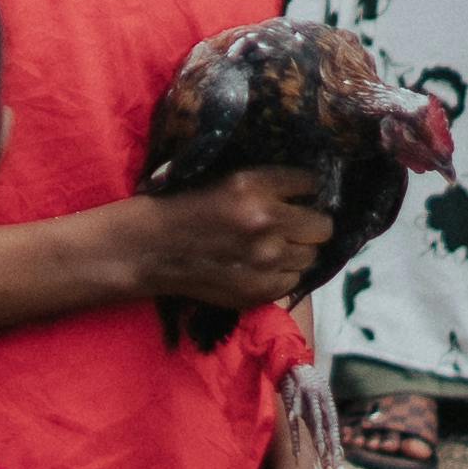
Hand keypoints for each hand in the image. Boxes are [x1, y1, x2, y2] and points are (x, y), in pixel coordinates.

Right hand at [142, 163, 338, 317]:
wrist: (146, 250)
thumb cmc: (178, 208)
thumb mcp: (218, 179)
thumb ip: (262, 186)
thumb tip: (304, 193)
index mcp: (251, 185)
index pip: (310, 183)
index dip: (304, 189)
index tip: (297, 194)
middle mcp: (264, 221)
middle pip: (322, 226)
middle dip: (309, 224)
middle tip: (289, 226)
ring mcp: (265, 260)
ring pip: (311, 256)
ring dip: (295, 251)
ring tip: (270, 249)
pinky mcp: (261, 289)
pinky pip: (293, 281)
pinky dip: (281, 275)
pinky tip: (257, 267)